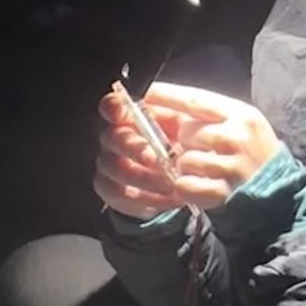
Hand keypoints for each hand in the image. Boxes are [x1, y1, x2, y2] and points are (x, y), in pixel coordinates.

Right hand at [93, 86, 186, 214]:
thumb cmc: (180, 145)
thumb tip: (197, 108)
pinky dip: (143, 200)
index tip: (120, 112)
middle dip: (135, 148)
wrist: (178, 178)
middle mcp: (114, 138)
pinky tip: (164, 199)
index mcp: (132, 116)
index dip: (112, 107)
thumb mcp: (189, 126)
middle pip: (112, 138)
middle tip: (158, 160)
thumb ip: (186, 114)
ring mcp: (109, 165)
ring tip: (170, 185)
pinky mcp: (110, 191)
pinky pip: (117, 196)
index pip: (111, 106)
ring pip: (115, 169)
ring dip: (144, 179)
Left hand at [137, 81, 281, 209]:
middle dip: (183, 141)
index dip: (169, 96)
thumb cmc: (253, 154)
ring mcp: (231, 166)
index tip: (148, 94)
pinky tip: (199, 185)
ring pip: (184, 160)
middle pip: (187, 132)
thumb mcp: (238, 125)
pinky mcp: (224, 193)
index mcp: (241, 115)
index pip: (196, 101)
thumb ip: (205, 116)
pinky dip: (186, 187)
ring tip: (203, 169)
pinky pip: (186, 185)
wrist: (278, 192)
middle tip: (196, 148)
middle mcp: (237, 137)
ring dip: (185, 166)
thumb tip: (160, 108)